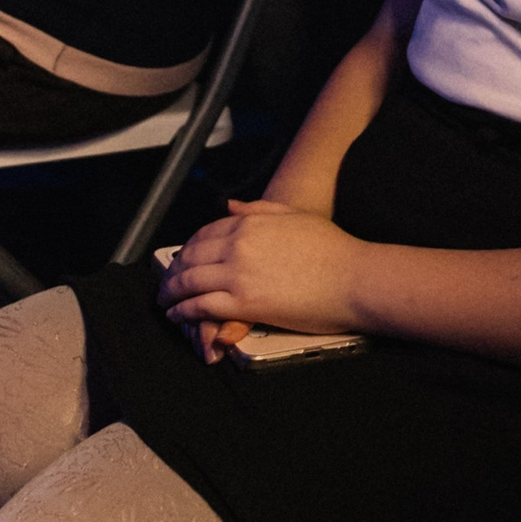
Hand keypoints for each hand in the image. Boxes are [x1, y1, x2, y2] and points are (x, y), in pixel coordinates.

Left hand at [157, 199, 367, 363]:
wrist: (354, 278)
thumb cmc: (333, 250)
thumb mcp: (294, 217)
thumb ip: (258, 210)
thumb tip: (229, 206)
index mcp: (249, 224)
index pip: (204, 234)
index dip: (188, 248)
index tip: (183, 258)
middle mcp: (238, 246)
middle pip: (191, 258)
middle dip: (174, 272)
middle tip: (167, 283)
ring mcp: (238, 275)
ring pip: (189, 283)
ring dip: (171, 293)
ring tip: (166, 302)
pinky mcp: (243, 303)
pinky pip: (200, 306)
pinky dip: (183, 311)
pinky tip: (178, 316)